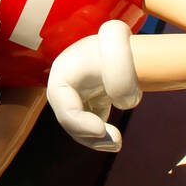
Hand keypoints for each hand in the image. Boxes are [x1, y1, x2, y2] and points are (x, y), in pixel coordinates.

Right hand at [46, 20, 141, 151]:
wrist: (121, 43)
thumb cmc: (116, 45)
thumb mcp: (118, 57)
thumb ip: (120, 78)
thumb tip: (122, 105)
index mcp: (62, 72)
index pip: (63, 105)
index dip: (79, 123)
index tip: (102, 130)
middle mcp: (64, 85)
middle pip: (67, 119)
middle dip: (88, 135)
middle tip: (115, 141)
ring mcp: (75, 94)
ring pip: (77, 126)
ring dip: (94, 140)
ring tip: (116, 143)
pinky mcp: (88, 101)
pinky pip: (88, 125)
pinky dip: (99, 135)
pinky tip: (113, 136)